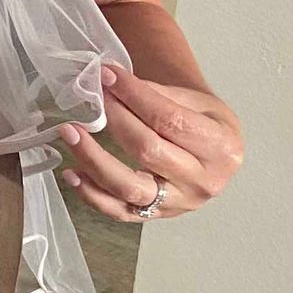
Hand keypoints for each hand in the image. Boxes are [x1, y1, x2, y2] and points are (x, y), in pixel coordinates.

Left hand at [60, 64, 243, 221]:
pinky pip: (118, 211)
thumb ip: (159, 94)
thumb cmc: (206, 123)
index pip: (170, 120)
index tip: (109, 76)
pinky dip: (91, 194)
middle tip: (94, 98)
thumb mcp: (198, 102)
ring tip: (70, 133)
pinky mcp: (156, 216)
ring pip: (129, 187)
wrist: (215, 154)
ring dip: (93, 159)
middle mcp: (203, 181)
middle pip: (148, 151)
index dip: (135, 96)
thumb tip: (114, 84)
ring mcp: (179, 204)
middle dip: (115, 120)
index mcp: (221, 147)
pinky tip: (72, 173)